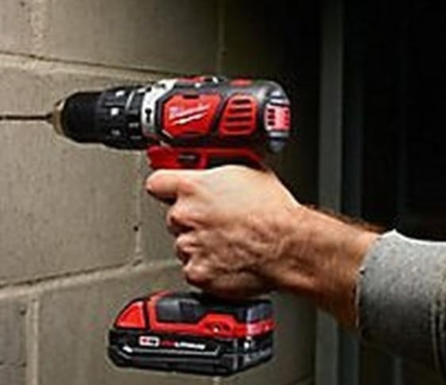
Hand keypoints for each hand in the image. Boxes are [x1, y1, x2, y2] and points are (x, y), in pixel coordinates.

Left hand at [147, 166, 301, 297]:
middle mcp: (186, 216)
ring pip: (184, 243)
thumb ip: (222, 173)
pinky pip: (194, 268)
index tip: (170, 188)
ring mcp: (189, 246)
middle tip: (215, 218)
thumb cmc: (274, 212)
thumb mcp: (249, 172)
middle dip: (191, 217)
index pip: (158, 183)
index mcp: (194, 187)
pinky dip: (207, 265)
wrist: (287, 246)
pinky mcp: (197, 273)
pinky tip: (227, 257)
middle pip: (174, 215)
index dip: (166, 186)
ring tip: (227, 239)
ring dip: (199, 242)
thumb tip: (218, 171)